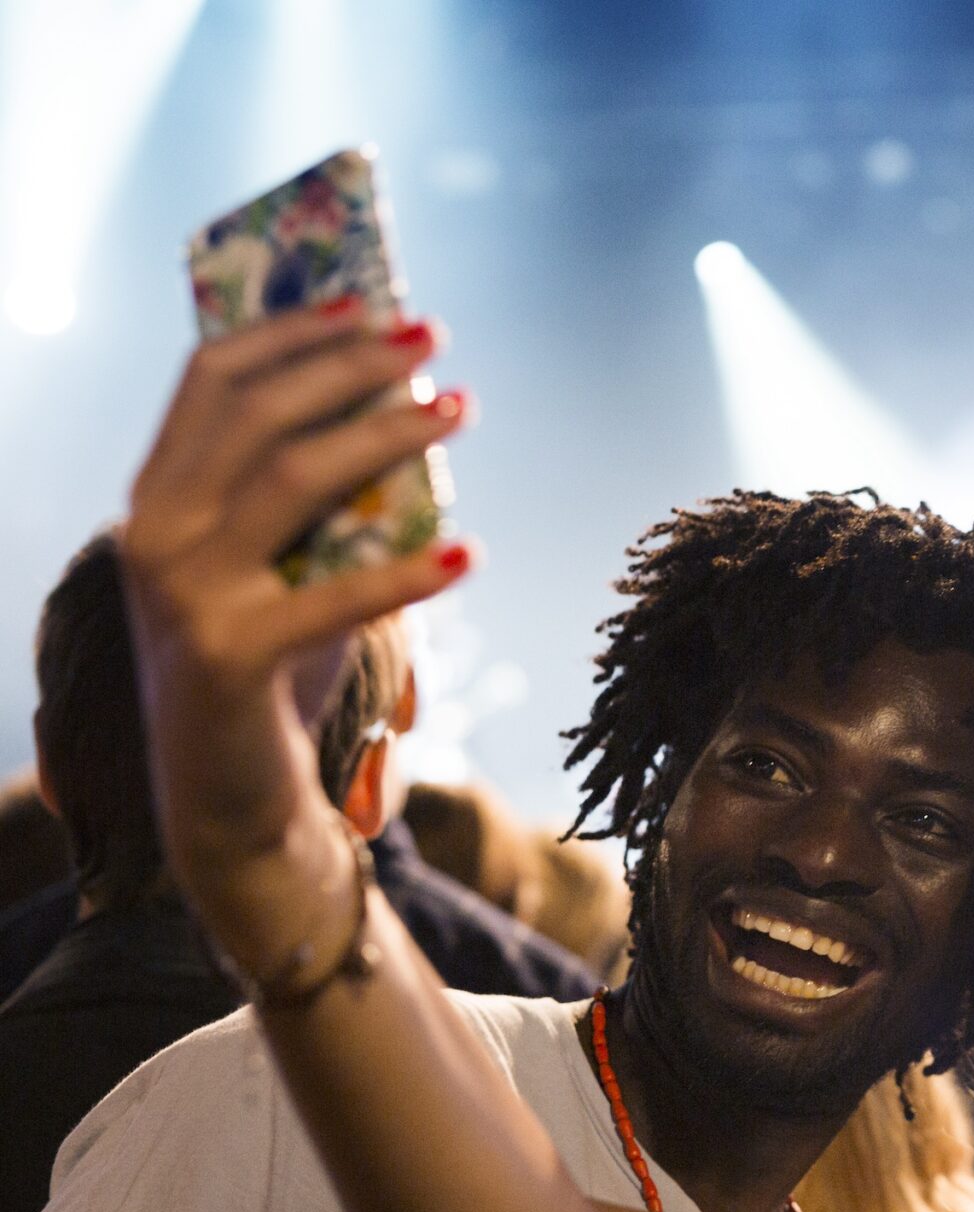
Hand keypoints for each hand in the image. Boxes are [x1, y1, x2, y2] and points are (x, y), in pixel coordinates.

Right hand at [118, 302, 473, 961]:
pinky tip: (468, 550)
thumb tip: (408, 402)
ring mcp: (182, 594)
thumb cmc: (275, 664)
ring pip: (292, 482)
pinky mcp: (226, 657)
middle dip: (350, 366)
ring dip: (386, 436)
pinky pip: (330, 597)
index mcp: (158, 495)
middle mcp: (154, 532)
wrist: (231, 797)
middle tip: (436, 342)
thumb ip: (316, 494)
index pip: (213, 378)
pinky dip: (406, 572)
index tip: (376, 303)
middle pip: (256, 412)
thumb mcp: (287, 562)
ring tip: (460, 410)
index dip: (295, 330)